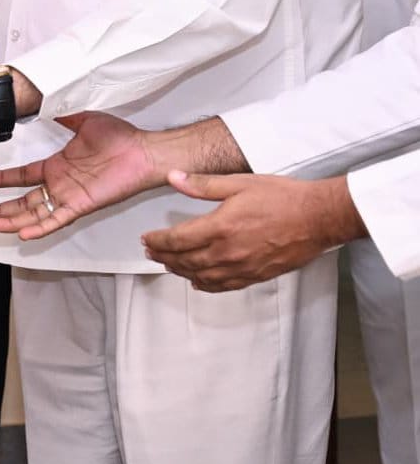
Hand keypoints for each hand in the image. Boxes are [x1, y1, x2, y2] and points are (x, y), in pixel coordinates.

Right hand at [0, 111, 163, 238]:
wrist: (142, 151)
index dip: (4, 179)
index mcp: (57, 166)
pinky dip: (40, 228)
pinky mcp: (81, 206)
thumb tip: (46, 107)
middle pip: (23, 201)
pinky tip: (24, 234)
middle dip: (1, 209)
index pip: (23, 176)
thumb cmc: (119, 136)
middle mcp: (59, 184)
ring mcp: (69, 197)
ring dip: (13, 222)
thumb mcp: (84, 120)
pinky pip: (57, 220)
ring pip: (35, 214)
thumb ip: (64, 117)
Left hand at [141, 171, 366, 291]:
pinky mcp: (257, 275)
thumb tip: (173, 177)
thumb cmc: (281, 197)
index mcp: (220, 227)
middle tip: (150, 253)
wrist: (318, 217)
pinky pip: (225, 285)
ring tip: (168, 265)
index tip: (146, 239)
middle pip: (185, 260)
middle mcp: (228, 252)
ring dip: (181, 271)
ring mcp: (243, 267)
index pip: (177, 240)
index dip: (158, 241)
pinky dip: (206, 285)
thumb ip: (202, 184)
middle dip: (164, 257)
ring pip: (202, 276)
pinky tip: (198, 282)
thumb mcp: (238, 183)